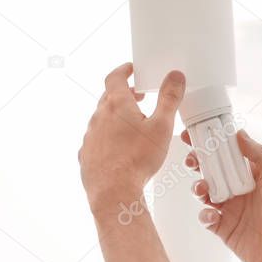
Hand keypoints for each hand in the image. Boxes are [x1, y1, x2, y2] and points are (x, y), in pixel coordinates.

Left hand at [80, 63, 184, 213]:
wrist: (113, 192)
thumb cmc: (136, 160)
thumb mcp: (162, 126)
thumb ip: (169, 99)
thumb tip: (175, 77)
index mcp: (117, 105)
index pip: (115, 77)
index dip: (124, 70)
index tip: (131, 69)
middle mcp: (99, 117)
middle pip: (109, 97)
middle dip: (124, 93)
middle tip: (139, 96)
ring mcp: (90, 136)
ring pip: (102, 118)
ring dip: (116, 116)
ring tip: (133, 124)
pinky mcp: (86, 154)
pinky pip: (96, 138)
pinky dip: (108, 136)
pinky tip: (120, 147)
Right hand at [182, 129, 261, 261]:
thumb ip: (260, 155)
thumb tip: (239, 132)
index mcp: (253, 174)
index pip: (229, 152)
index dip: (213, 142)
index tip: (195, 133)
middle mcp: (240, 188)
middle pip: (212, 169)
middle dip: (198, 162)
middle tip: (191, 160)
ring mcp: (230, 208)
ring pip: (205, 191)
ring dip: (198, 187)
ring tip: (201, 189)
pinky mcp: (223, 228)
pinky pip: (206, 217)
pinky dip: (204, 214)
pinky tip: (213, 215)